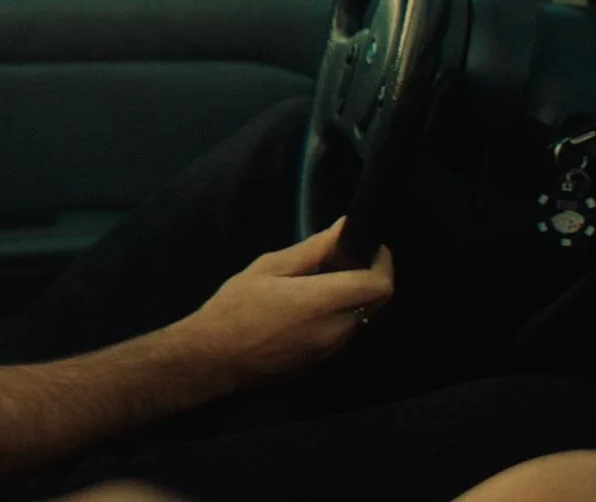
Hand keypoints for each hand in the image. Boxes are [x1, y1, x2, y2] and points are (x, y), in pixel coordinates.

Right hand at [172, 217, 391, 388]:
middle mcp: (335, 330)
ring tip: (322, 287)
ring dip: (353, 300)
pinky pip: (344, 336)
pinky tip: (308, 313)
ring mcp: (331, 352)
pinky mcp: (322, 365)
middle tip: (345, 263)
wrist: (212, 360)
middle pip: (377, 302)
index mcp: (321, 302)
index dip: (383, 263)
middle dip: (370, 279)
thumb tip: (343, 229)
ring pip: (361, 319)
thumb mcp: (267, 268)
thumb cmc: (234, 309)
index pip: (379, 284)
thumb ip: (312, 250)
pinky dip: (339, 319)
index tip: (370, 249)